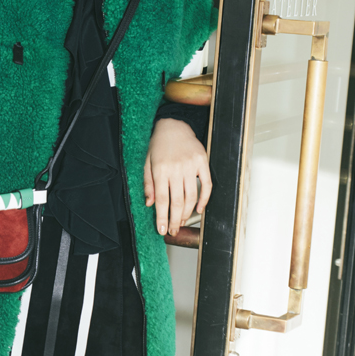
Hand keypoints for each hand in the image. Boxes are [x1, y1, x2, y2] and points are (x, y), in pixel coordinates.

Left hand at [144, 119, 211, 236]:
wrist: (174, 125)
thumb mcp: (147, 162)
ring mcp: (191, 166)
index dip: (162, 217)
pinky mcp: (203, 162)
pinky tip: (198, 209)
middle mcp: (176, 169)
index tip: (161, 229)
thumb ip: (148, 184)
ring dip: (187, 213)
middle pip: (177, 202)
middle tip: (172, 230)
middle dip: (174, 220)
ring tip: (181, 222)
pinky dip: (204, 199)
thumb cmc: (159, 144)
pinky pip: (207, 185)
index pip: (162, 200)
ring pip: (191, 197)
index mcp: (161, 169)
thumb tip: (150, 204)